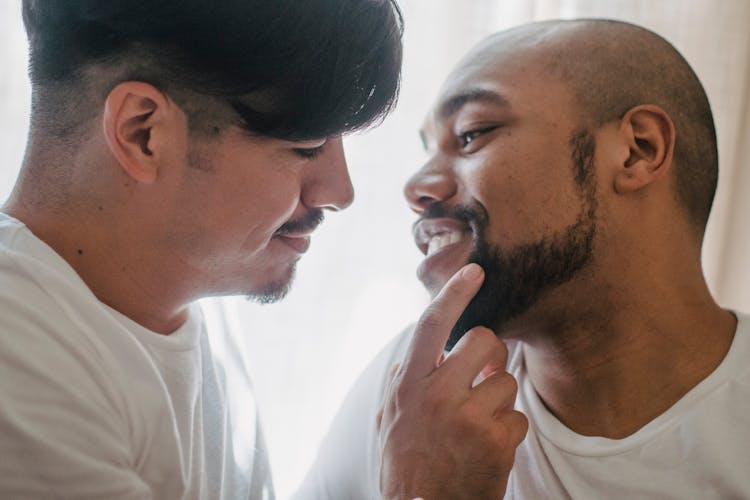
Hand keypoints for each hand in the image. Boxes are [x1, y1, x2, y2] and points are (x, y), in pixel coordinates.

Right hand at [378, 263, 527, 499]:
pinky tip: (488, 448)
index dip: (454, 294)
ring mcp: (467, 417)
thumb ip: (409, 377)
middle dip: (490, 354)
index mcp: (409, 384)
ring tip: (477, 425)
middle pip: (484, 340)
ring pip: (506, 380)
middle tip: (484, 373)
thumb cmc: (406, 462)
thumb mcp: (391, 416)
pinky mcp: (494, 440)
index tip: (475, 271)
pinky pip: (517, 416)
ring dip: (498, 400)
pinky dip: (508, 431)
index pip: (431, 326)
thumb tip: (433, 347)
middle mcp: (436, 394)